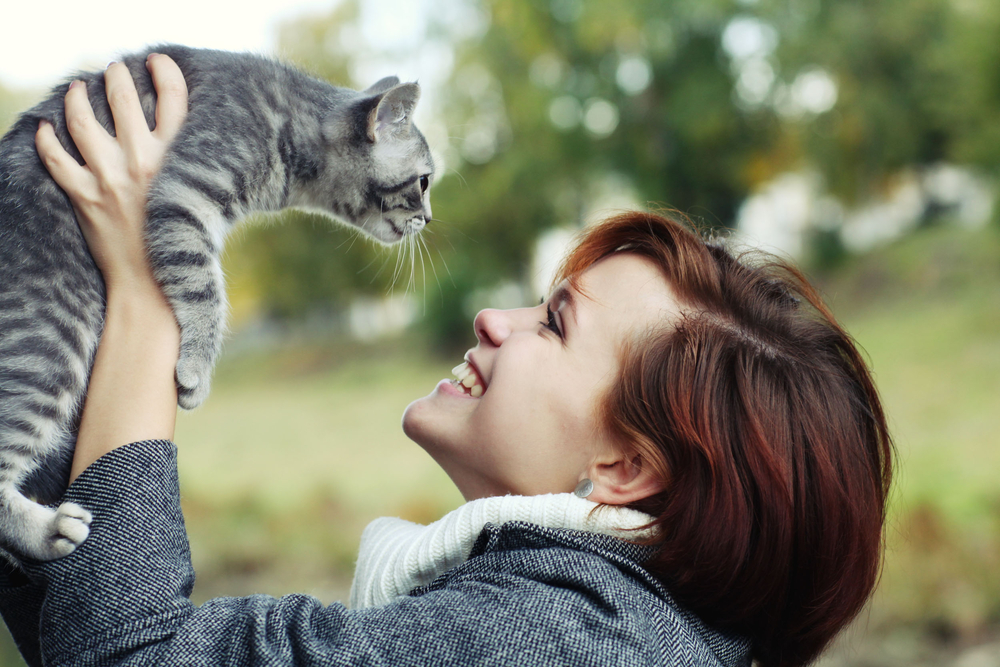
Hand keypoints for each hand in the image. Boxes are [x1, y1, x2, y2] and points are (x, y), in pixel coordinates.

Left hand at [34, 54, 187, 293]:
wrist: (153, 286)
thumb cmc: (183, 248)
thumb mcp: (202, 203)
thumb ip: (192, 171)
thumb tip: (186, 145)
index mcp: (178, 160)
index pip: (174, 98)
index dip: (165, 71)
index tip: (158, 61)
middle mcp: (143, 162)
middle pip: (123, 98)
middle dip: (116, 76)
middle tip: (114, 71)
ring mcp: (109, 177)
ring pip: (83, 120)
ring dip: (77, 97)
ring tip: (77, 89)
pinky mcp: (84, 197)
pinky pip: (55, 158)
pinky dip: (47, 140)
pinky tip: (46, 128)